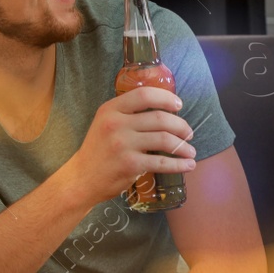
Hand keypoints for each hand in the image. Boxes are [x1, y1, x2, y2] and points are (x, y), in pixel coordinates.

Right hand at [64, 87, 195, 205]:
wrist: (82, 178)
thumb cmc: (99, 150)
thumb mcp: (106, 123)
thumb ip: (128, 113)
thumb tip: (165, 109)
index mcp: (111, 109)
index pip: (144, 94)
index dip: (166, 98)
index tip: (179, 105)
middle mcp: (116, 124)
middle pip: (160, 118)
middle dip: (181, 126)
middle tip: (189, 133)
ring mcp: (123, 144)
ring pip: (165, 139)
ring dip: (183, 146)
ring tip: (191, 151)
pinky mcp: (130, 164)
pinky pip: (162, 162)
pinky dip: (179, 164)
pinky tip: (188, 165)